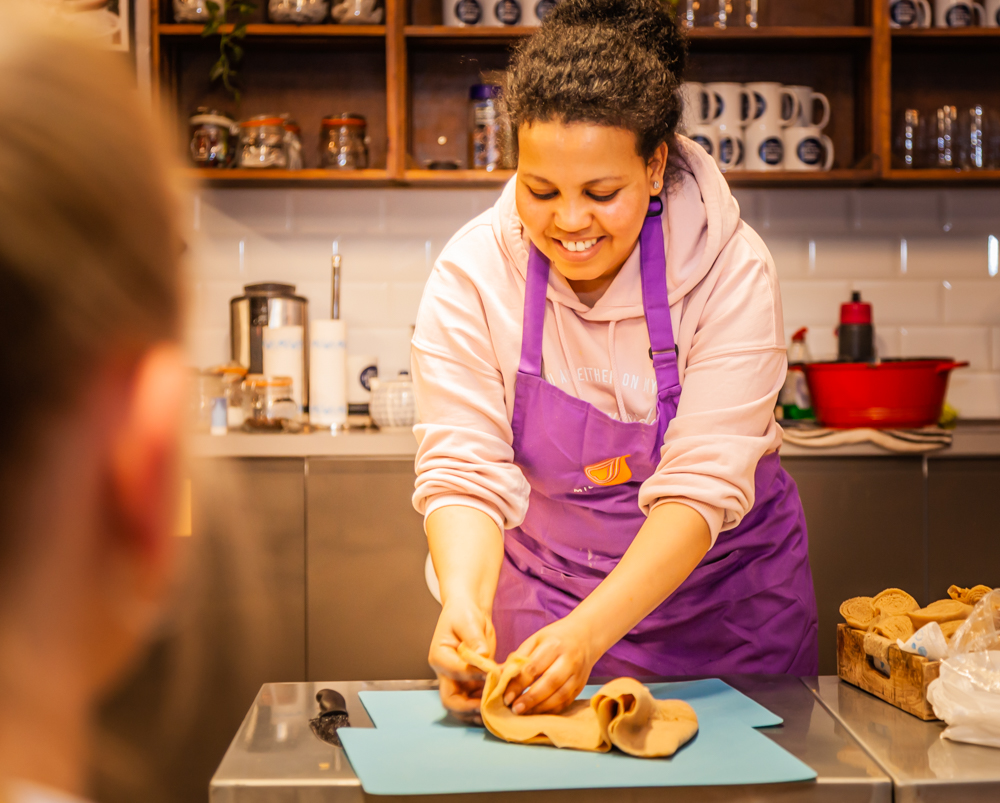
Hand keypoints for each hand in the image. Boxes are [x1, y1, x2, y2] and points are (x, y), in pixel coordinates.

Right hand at [428, 599, 495, 722]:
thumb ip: (475, 639)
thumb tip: (483, 656)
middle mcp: (445, 673)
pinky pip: (474, 700)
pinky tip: (500, 704)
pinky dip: (485, 704)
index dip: (474, 675)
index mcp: (440, 656)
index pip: (456, 672)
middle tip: (490, 708)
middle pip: (451, 700)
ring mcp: (457, 680)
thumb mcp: (469, 622)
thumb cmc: (464, 614)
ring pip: (462, 706)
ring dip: (477, 712)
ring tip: (497, 712)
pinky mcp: (470, 682)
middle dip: (469, 708)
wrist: (468, 614)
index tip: (493, 672)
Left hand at [502, 616, 597, 715]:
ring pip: (560, 695)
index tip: (506, 697)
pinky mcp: (581, 685)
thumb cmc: (555, 637)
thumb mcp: (535, 640)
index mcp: (553, 645)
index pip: (533, 667)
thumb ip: (518, 658)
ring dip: (541, 708)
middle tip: (514, 709)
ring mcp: (577, 674)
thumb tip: (498, 674)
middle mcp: (568, 660)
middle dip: (530, 699)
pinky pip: (566, 702)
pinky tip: (539, 713)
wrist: (586, 635)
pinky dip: (552, 710)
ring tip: (525, 714)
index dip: (518, 684)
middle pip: (549, 683)